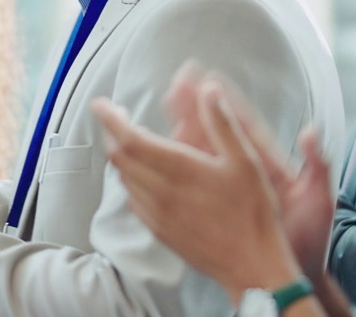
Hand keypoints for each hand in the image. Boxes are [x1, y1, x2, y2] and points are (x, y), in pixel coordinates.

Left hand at [92, 78, 301, 302]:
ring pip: (124, 178)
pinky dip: (132, 181)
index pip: (129, 139)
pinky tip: (147, 177)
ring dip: (122, 156)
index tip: (102, 104)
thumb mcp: (246, 161)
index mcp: (180, 170)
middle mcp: (161, 192)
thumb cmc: (253, 213)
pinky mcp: (159, 231)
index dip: (110, 119)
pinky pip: (133, 200)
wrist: (252, 265)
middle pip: (119, 157)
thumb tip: (210, 90)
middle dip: (112, 132)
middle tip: (119, 116)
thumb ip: (223, 123)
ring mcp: (157, 214)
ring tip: (132, 141)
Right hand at [167, 69, 335, 282]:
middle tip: (175, 83)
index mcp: (268, 163)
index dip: (226, 100)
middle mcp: (245, 169)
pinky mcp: (216, 203)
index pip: (242, 125)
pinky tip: (156, 151)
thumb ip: (317, 166)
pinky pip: (191, 179)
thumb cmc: (312, 236)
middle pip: (215, 131)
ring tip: (162, 107)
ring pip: (199, 152)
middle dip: (195, 105)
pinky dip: (174, 162)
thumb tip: (311, 132)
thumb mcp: (320, 200)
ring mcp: (228, 186)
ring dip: (180, 128)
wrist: (294, 272)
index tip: (208, 77)